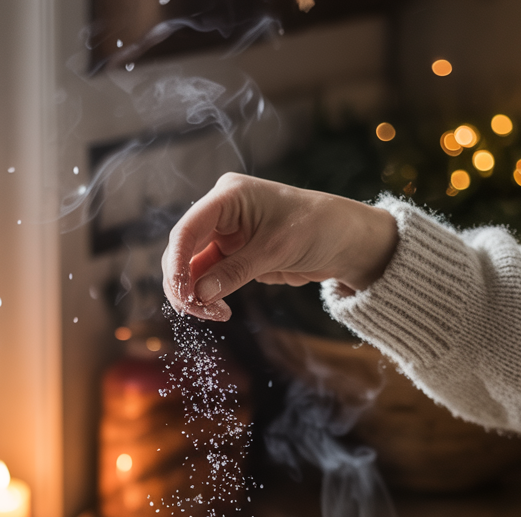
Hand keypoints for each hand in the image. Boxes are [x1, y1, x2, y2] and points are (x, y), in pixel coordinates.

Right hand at [161, 172, 397, 320]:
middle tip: (200, 312)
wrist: (343, 241)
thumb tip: (200, 293)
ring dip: (195, 294)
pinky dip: (208, 296)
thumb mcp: (276, 250)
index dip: (176, 262)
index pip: (187, 229)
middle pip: (182, 250)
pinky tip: (218, 311)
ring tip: (216, 315)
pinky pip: (208, 278)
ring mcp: (224, 235)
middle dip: (184, 283)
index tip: (181, 293)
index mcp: (228, 196)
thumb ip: (236, 271)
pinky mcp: (232, 256)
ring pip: (191, 268)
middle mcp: (220, 213)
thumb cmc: (316, 228)